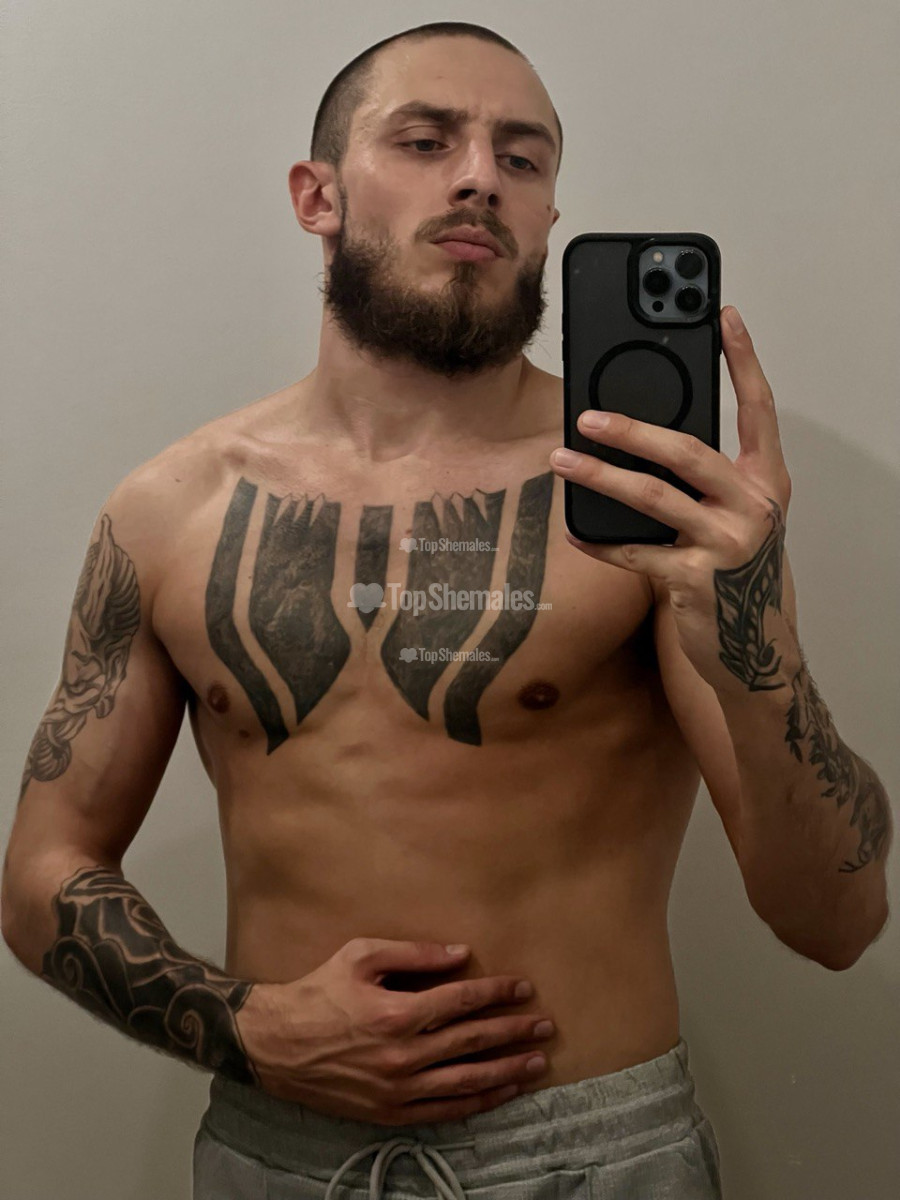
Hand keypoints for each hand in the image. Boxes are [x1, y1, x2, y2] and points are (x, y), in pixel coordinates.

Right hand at [234, 938, 554, 1124]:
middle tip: (545, 1024)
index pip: (463, 1001)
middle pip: (473, 1042)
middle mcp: (403, 1056)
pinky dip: (478, 1102)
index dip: (497, 993)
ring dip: (507, 1071)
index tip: (523, 987)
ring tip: (537, 1062)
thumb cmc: (317, 993)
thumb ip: (413, 954)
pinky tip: (501, 1092)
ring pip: (467, 1081)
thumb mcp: (360, 955)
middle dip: (513, 1032)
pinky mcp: (390, 1113)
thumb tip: (459, 954)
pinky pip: (446, 1110)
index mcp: (397, 1014)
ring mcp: (398, 1090)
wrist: (274, 1045)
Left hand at [549, 305, 792, 691]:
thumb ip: (708, 478)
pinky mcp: (696, 582)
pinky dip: (600, 541)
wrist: (754, 646)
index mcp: (766, 482)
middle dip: (632, 429)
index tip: (724, 315)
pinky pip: (635, 554)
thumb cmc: (736, 569)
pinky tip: (573, 529)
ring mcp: (727, 546)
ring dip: (600, 477)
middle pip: (687, 452)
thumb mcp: (737, 515)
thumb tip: (642, 433)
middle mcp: (754, 508)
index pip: (759, 410)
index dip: (743, 360)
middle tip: (586, 415)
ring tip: (561, 461)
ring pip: (654, 498)